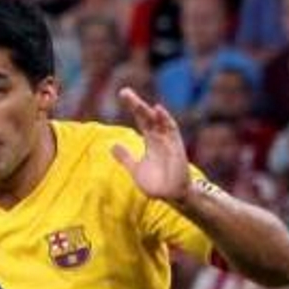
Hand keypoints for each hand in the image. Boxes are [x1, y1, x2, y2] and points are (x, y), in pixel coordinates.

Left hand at [112, 87, 189, 204]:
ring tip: (135, 102)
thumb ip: (125, 157)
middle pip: (147, 116)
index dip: (133, 107)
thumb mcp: (135, 169)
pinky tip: (157, 110)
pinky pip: (171, 130)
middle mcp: (159, 137)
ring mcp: (168, 141)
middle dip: (136, 104)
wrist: (171, 195)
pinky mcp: (176, 147)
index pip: (141, 119)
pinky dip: (165, 120)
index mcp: (150, 140)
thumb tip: (112, 145)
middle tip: (124, 92)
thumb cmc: (156, 183)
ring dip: (148, 111)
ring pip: (158, 121)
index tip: (122, 94)